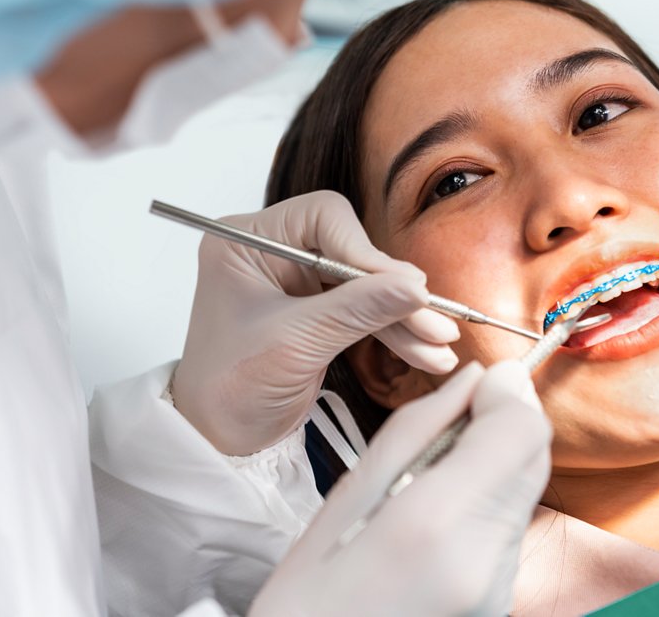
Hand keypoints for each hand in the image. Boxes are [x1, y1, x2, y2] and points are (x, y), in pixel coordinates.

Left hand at [171, 190, 459, 455]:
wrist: (217, 440)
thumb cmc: (228, 388)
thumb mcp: (295, 344)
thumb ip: (356, 310)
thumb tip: (415, 287)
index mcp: (246, 241)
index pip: (322, 217)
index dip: (364, 250)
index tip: (402, 286)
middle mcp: (272, 252)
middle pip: (351, 250)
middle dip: (393, 289)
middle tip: (435, 318)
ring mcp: (296, 282)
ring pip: (365, 284)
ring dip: (403, 316)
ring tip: (440, 345)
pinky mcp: (317, 311)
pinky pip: (365, 311)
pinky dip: (394, 332)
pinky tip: (426, 353)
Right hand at [249, 360, 551, 616]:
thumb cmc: (308, 593)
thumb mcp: (348, 493)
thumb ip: (421, 427)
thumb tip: (479, 379)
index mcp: (437, 522)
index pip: (522, 430)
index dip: (507, 395)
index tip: (478, 387)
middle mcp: (485, 560)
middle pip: (533, 459)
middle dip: (501, 426)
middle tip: (446, 429)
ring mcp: (499, 591)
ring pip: (523, 494)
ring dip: (490, 471)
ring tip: (424, 490)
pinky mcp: (501, 607)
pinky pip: (508, 533)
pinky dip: (483, 511)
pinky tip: (434, 528)